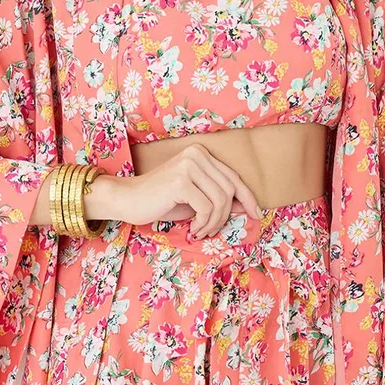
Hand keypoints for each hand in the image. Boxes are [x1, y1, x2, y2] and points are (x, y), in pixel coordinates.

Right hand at [115, 143, 262, 235]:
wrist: (127, 199)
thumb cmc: (161, 201)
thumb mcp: (195, 198)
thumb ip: (218, 197)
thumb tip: (248, 206)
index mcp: (201, 154)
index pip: (233, 177)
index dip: (248, 197)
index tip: (257, 214)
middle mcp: (196, 155)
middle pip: (229, 190)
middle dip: (225, 216)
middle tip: (209, 230)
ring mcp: (188, 166)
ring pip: (220, 201)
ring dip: (213, 222)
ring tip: (201, 230)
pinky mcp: (180, 181)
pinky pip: (206, 208)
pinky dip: (203, 223)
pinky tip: (192, 229)